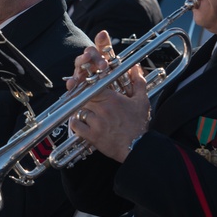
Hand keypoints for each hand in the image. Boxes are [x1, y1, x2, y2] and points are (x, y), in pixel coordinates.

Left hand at [66, 31, 149, 161]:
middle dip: (84, 98)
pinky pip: (75, 125)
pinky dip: (75, 123)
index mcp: (112, 98)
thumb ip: (138, 82)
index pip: (92, 85)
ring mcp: (95, 122)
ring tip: (86, 113)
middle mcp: (102, 109)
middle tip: (87, 101)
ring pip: (79, 110)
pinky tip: (81, 124)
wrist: (138, 147)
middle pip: (83, 97)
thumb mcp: (142, 101)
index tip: (87, 86)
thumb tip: (136, 68)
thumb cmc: (139, 125)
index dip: (88, 84)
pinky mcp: (91, 135)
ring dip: (81, 111)